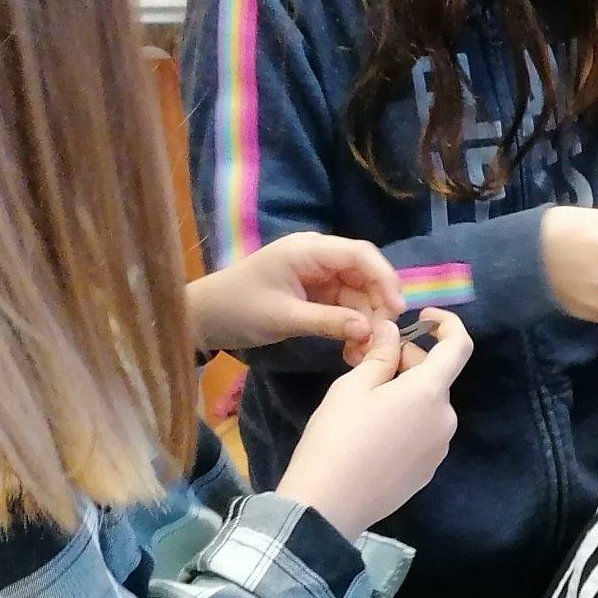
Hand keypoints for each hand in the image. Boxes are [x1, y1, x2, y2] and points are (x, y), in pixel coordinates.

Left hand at [187, 232, 402, 351]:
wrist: (202, 317)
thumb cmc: (237, 309)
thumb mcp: (283, 318)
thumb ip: (328, 321)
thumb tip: (369, 331)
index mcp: (308, 249)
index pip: (360, 254)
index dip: (383, 279)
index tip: (396, 310)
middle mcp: (317, 256)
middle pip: (363, 273)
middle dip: (377, 303)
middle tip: (383, 337)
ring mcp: (316, 274)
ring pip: (356, 291)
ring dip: (365, 317)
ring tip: (367, 348)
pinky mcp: (313, 291)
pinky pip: (342, 303)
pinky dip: (350, 323)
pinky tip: (354, 345)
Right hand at [276, 311, 470, 537]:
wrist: (328, 504)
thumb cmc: (337, 437)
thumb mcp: (352, 387)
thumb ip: (380, 355)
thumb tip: (393, 332)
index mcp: (430, 393)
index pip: (460, 346)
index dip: (448, 324)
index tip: (423, 317)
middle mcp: (445, 419)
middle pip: (436, 377)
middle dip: (409, 361)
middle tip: (367, 361)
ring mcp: (439, 449)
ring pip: (428, 405)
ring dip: (406, 392)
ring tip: (365, 399)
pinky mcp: (427, 471)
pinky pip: (423, 432)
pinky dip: (406, 420)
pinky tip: (372, 432)